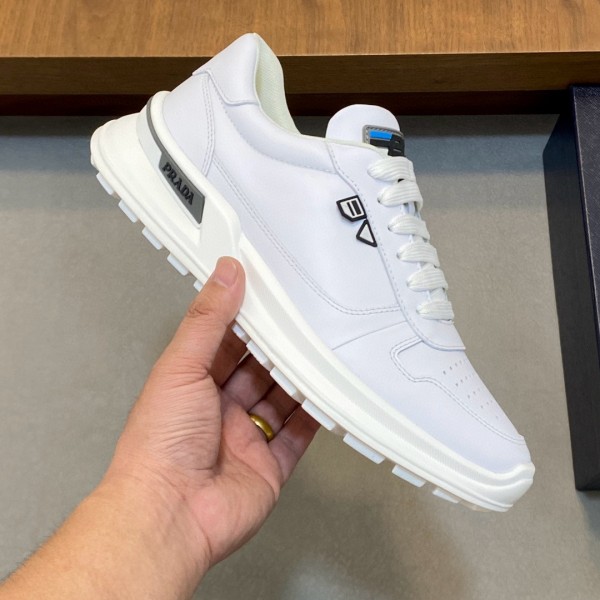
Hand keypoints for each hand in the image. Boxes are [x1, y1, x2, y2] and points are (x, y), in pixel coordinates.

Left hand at [105, 256, 319, 568]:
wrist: (171, 514)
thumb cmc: (159, 444)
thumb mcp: (181, 366)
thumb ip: (208, 319)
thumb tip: (225, 274)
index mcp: (193, 384)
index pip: (227, 341)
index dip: (249, 318)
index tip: (272, 295)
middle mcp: (219, 410)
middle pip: (259, 369)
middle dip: (280, 348)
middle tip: (305, 322)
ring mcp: (245, 438)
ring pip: (281, 399)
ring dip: (299, 379)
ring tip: (321, 352)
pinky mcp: (268, 465)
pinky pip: (297, 435)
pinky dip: (313, 416)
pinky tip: (326, 396)